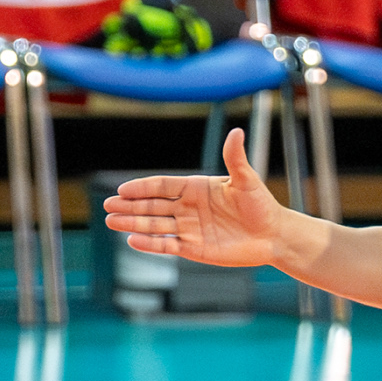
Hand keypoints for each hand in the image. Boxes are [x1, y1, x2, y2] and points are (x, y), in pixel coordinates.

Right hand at [102, 128, 283, 266]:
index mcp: (196, 188)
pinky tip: (133, 241)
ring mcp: (189, 228)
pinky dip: (150, 244)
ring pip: (155, 225)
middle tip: (107, 206)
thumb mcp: (247, 180)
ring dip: (133, 224)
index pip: (162, 186)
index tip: (122, 190)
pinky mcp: (194, 249)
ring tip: (111, 222)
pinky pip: (167, 245)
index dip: (142, 188)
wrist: (274, 235)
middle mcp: (188, 208)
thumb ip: (235, 158)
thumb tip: (236, 132)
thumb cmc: (262, 205)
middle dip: (130, 206)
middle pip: (152, 206)